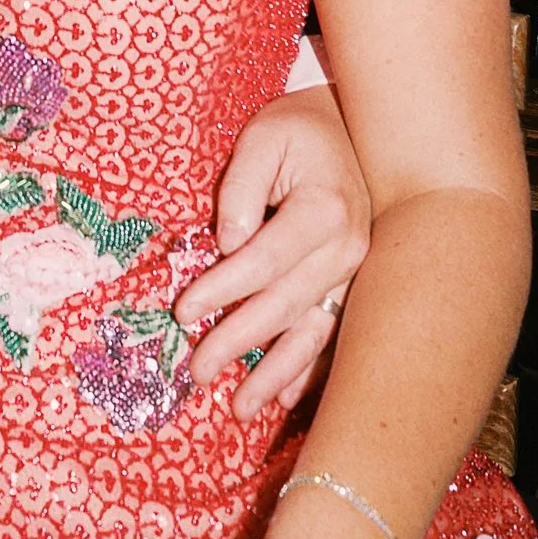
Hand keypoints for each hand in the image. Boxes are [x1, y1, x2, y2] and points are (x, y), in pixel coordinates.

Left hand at [175, 83, 368, 416]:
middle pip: (285, 306)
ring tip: (240, 409)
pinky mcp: (352, 286)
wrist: (350, 129)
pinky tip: (285, 397)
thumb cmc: (298, 131)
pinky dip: (307, 370)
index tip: (183, 312)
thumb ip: (241, 190)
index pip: (264, 262)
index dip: (221, 289)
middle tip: (197, 371)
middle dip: (238, 341)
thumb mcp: (263, 139)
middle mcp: (347, 250)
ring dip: (276, 374)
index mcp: (324, 211)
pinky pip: (331, 335)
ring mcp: (355, 274)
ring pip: (313, 334)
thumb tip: (228, 245)